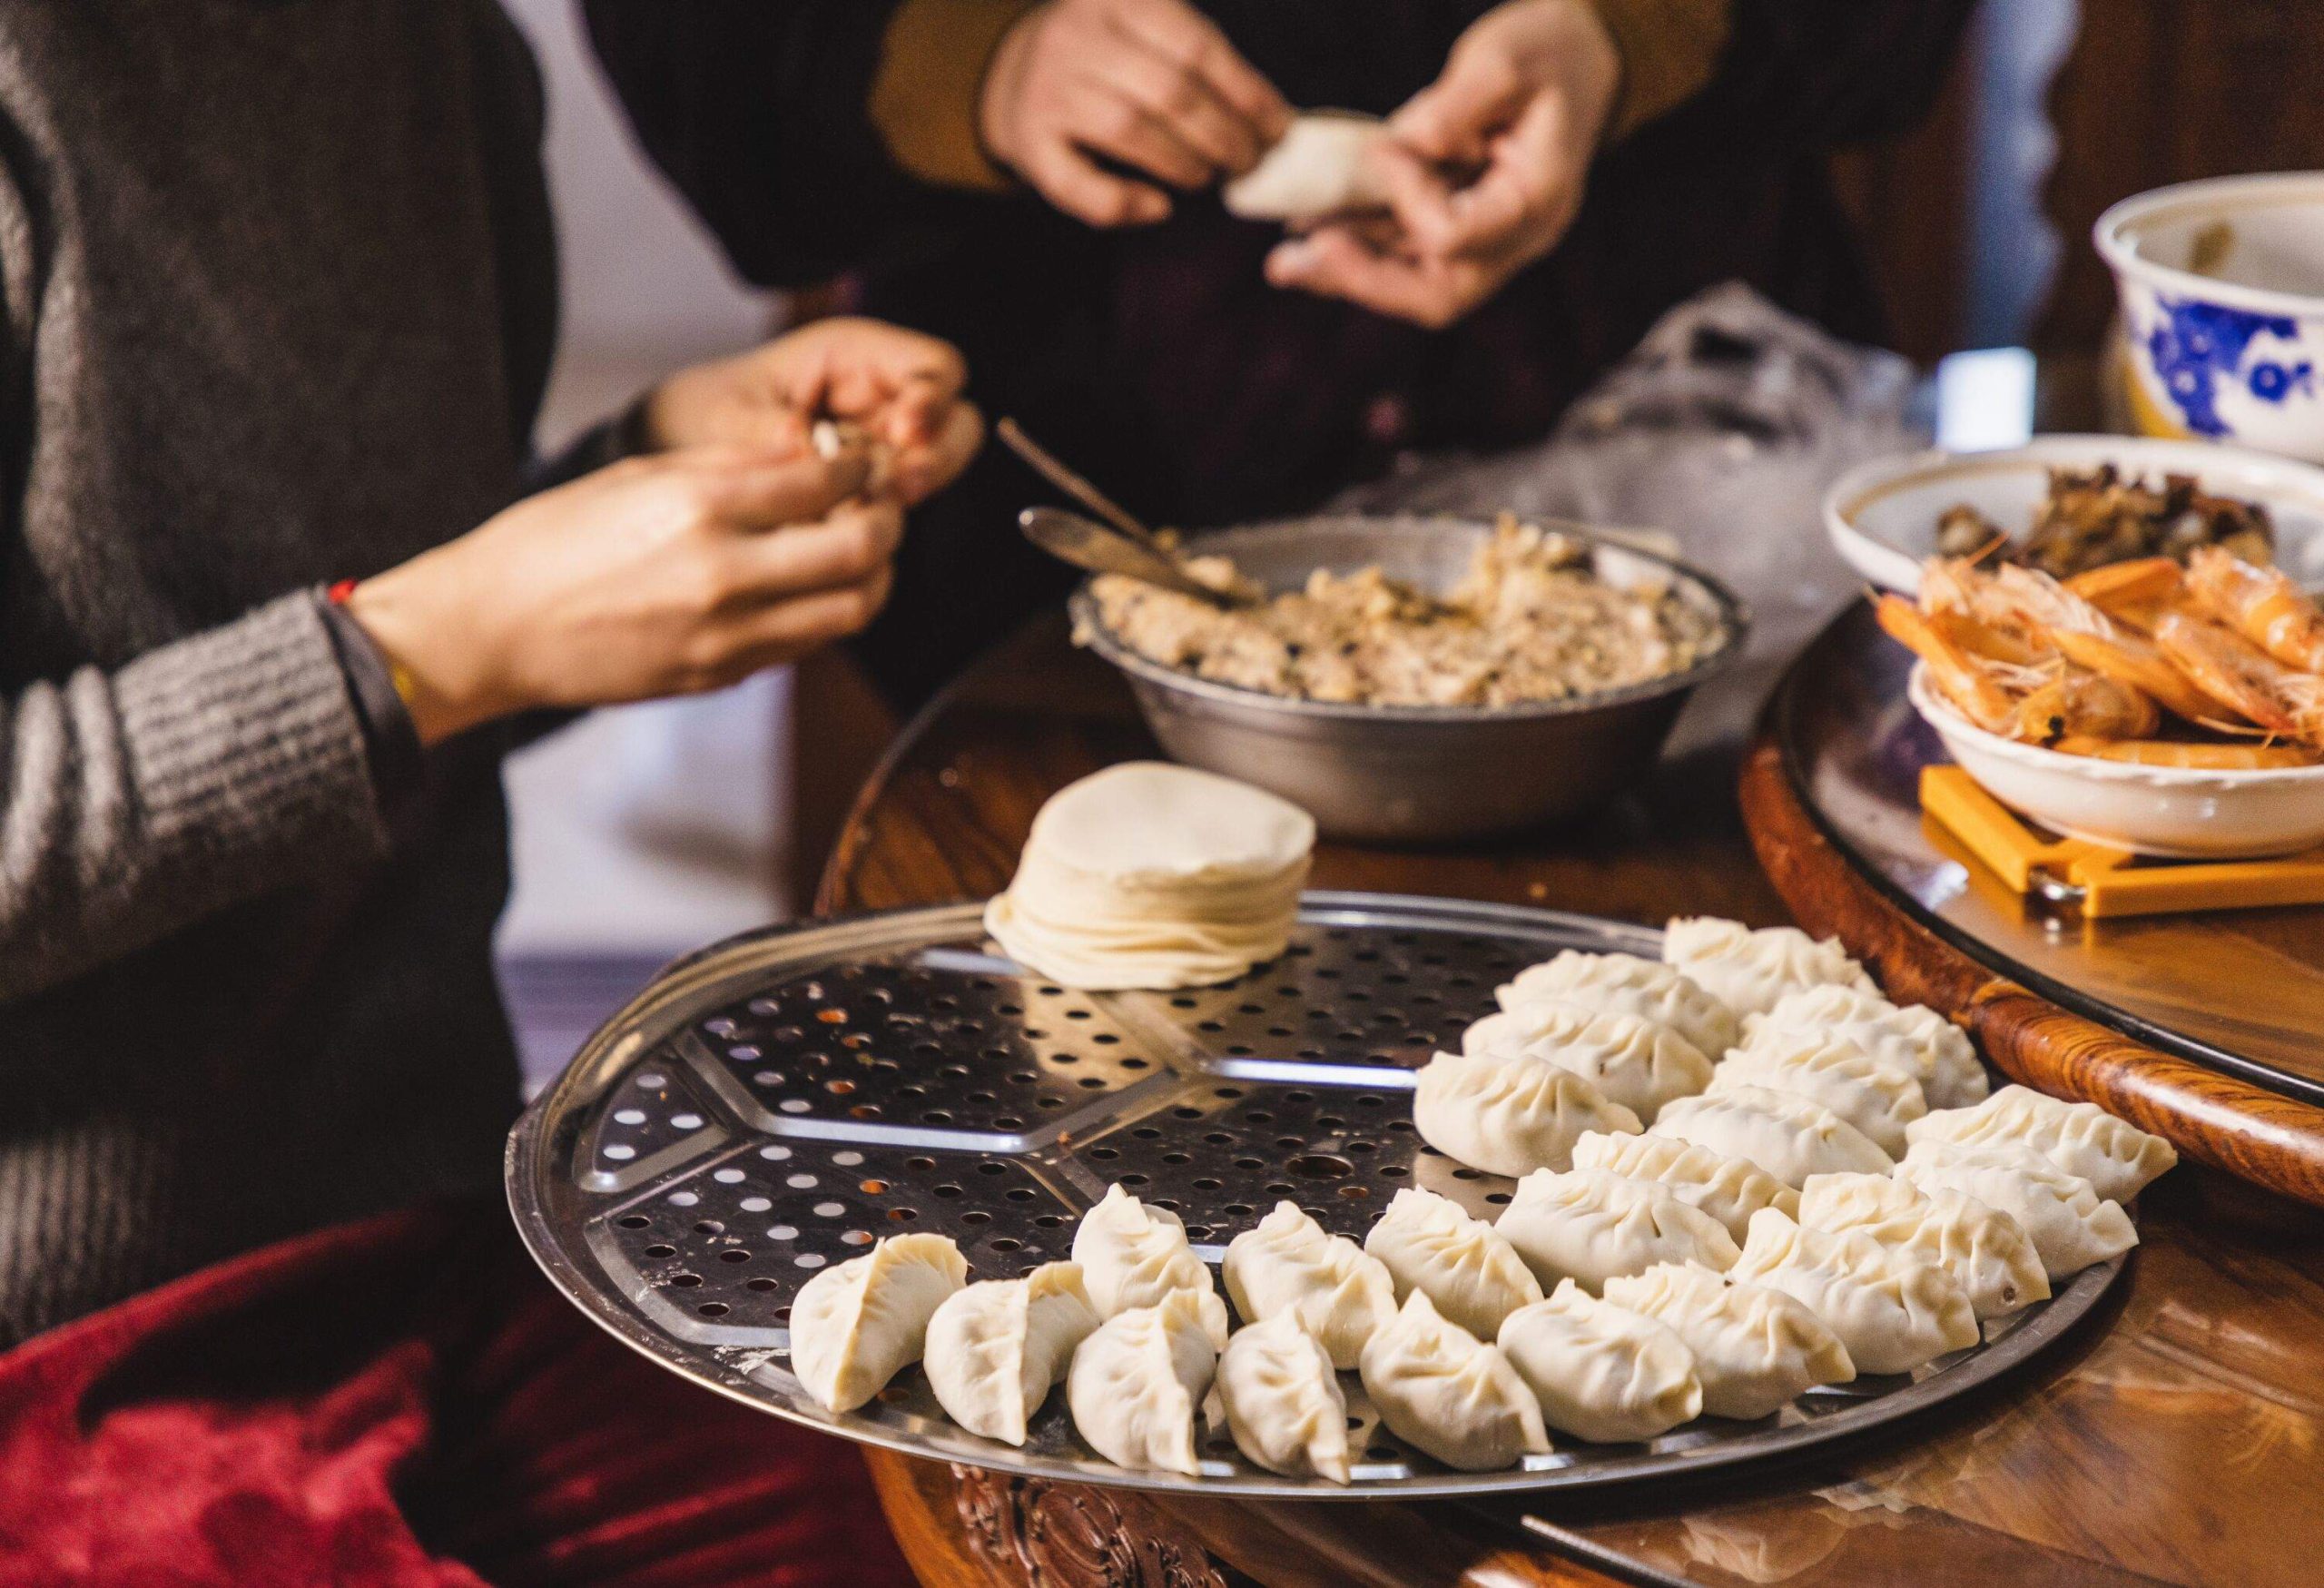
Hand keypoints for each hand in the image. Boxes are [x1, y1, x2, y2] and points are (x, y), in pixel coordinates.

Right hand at [347, 446, 898, 743]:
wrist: (492, 630)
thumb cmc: (552, 543)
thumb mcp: (639, 476)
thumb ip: (733, 467)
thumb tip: (809, 453)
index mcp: (699, 508)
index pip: (826, 481)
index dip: (863, 467)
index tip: (865, 461)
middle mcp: (724, 574)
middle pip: (861, 549)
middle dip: (889, 521)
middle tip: (883, 507)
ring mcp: (727, 635)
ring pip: (851, 609)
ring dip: (875, 577)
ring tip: (861, 554)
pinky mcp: (721, 676)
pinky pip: (807, 644)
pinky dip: (828, 613)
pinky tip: (812, 589)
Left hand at [643, 317, 982, 503]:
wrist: (682, 446)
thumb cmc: (704, 410)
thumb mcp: (724, 413)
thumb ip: (765, 430)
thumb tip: (805, 447)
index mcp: (854, 354)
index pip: (934, 366)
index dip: (933, 398)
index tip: (906, 431)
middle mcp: (880, 396)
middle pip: (955, 419)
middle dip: (939, 453)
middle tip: (902, 483)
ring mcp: (882, 443)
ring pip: (937, 462)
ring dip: (917, 485)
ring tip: (878, 504)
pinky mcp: (873, 484)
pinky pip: (900, 498)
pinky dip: (885, 512)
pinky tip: (855, 523)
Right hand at [980, 0, 1290, 226]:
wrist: (1015, 74)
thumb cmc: (1107, 59)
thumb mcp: (1146, 29)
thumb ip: (1198, 59)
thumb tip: (1272, 119)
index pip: (1197, 46)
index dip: (1247, 93)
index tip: (1279, 128)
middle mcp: (1076, 36)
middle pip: (1169, 91)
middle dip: (1224, 135)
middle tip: (1250, 162)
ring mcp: (1047, 89)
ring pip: (1129, 131)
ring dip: (1185, 165)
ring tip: (1210, 177)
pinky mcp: (1028, 144)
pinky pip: (1081, 186)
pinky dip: (1127, 203)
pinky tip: (1159, 206)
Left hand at [1265, 0, 1616, 327]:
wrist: (1574, 59)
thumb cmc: (1547, 52)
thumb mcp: (1507, 57)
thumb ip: (1457, 103)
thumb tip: (1400, 148)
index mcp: (1536, 201)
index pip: (1458, 236)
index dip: (1409, 199)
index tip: (1384, 149)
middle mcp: (1513, 238)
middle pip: (1436, 294)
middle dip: (1362, 279)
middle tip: (1294, 261)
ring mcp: (1485, 240)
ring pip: (1411, 284)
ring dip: (1344, 273)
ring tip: (1283, 261)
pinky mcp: (1455, 226)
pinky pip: (1403, 256)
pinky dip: (1355, 247)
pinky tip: (1303, 234)